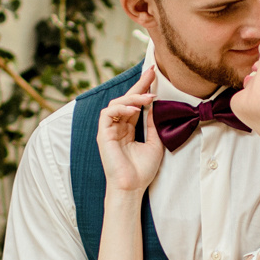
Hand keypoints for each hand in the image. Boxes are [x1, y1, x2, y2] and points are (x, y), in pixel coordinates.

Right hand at [96, 62, 164, 194]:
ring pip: (116, 103)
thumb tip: (157, 106)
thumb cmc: (142, 170)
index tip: (155, 75)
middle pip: (126, 99)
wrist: (132, 187)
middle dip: (139, 85)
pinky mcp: (103, 134)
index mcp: (128, 129)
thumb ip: (153, 125)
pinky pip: (107, 113)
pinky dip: (120, 108)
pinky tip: (134, 109)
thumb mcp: (155, 143)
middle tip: (152, 72)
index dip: (144, 89)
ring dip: (133, 97)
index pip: (135, 104)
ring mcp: (109, 130)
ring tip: (149, 97)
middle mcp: (117, 127)